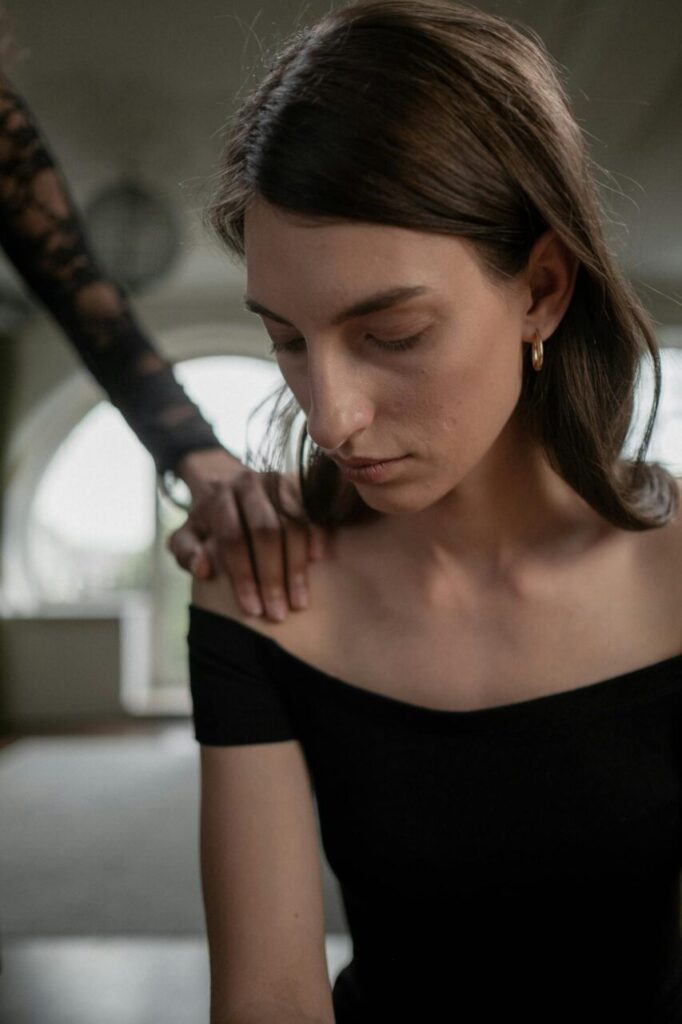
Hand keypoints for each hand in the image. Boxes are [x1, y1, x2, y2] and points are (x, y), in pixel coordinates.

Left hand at [165, 449, 328, 621]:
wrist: (226, 480)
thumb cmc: (208, 521)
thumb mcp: (186, 535)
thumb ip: (186, 552)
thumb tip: (203, 570)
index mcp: (219, 497)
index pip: (232, 539)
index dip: (243, 577)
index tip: (252, 611)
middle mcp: (249, 484)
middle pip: (265, 531)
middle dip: (272, 577)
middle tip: (278, 614)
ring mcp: (277, 482)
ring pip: (292, 525)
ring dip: (296, 567)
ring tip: (299, 602)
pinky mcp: (299, 484)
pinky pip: (312, 512)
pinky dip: (316, 536)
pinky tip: (316, 562)